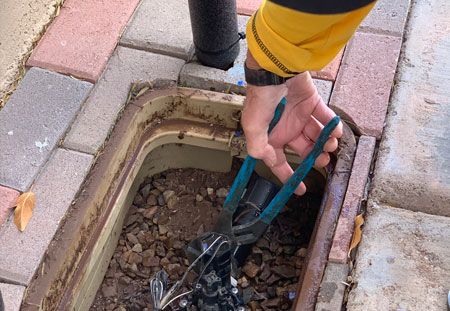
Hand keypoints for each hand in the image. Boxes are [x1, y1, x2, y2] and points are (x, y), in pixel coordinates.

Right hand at [242, 68, 342, 194]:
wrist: (276, 68)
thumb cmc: (262, 96)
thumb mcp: (254, 124)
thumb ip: (257, 145)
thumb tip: (266, 160)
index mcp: (271, 136)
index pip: (278, 161)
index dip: (288, 176)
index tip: (300, 189)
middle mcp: (286, 128)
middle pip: (303, 150)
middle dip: (314, 157)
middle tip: (324, 160)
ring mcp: (299, 116)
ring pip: (315, 135)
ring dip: (325, 143)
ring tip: (331, 144)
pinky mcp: (312, 103)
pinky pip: (324, 118)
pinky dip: (331, 126)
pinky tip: (335, 131)